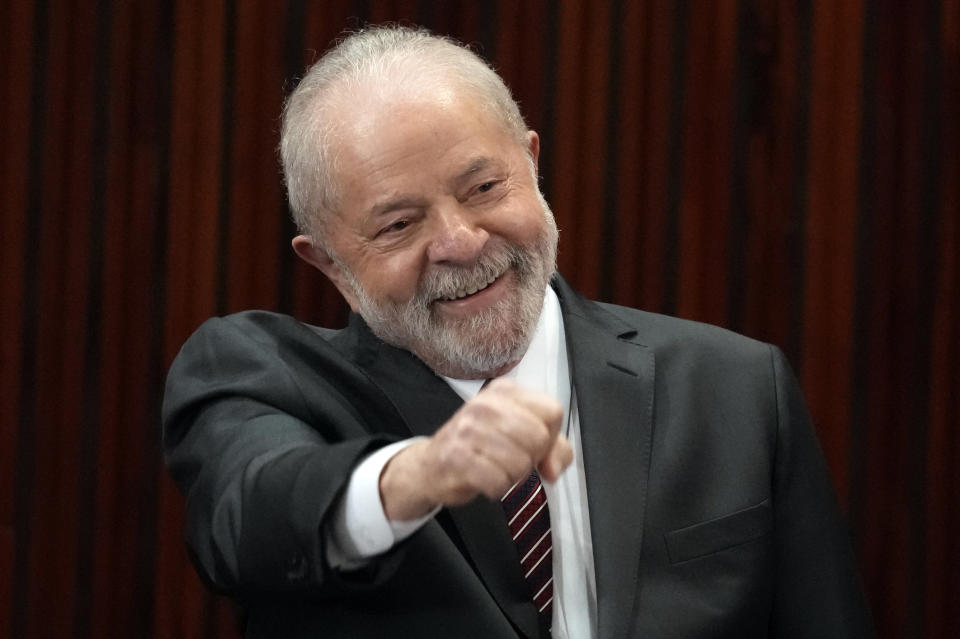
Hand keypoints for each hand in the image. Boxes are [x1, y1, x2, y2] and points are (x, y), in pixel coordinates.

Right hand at [379, 379, 573, 520]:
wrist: (430, 466)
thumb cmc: (480, 448)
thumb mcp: (519, 436)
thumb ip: (553, 447)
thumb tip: (553, 469)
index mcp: (505, 392)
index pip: (552, 411)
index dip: (551, 437)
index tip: (535, 446)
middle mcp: (485, 404)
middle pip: (539, 438)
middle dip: (531, 458)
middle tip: (512, 458)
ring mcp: (468, 429)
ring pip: (521, 463)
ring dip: (512, 476)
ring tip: (495, 467)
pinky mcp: (456, 457)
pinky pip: (499, 482)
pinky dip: (496, 488)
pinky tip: (483, 479)